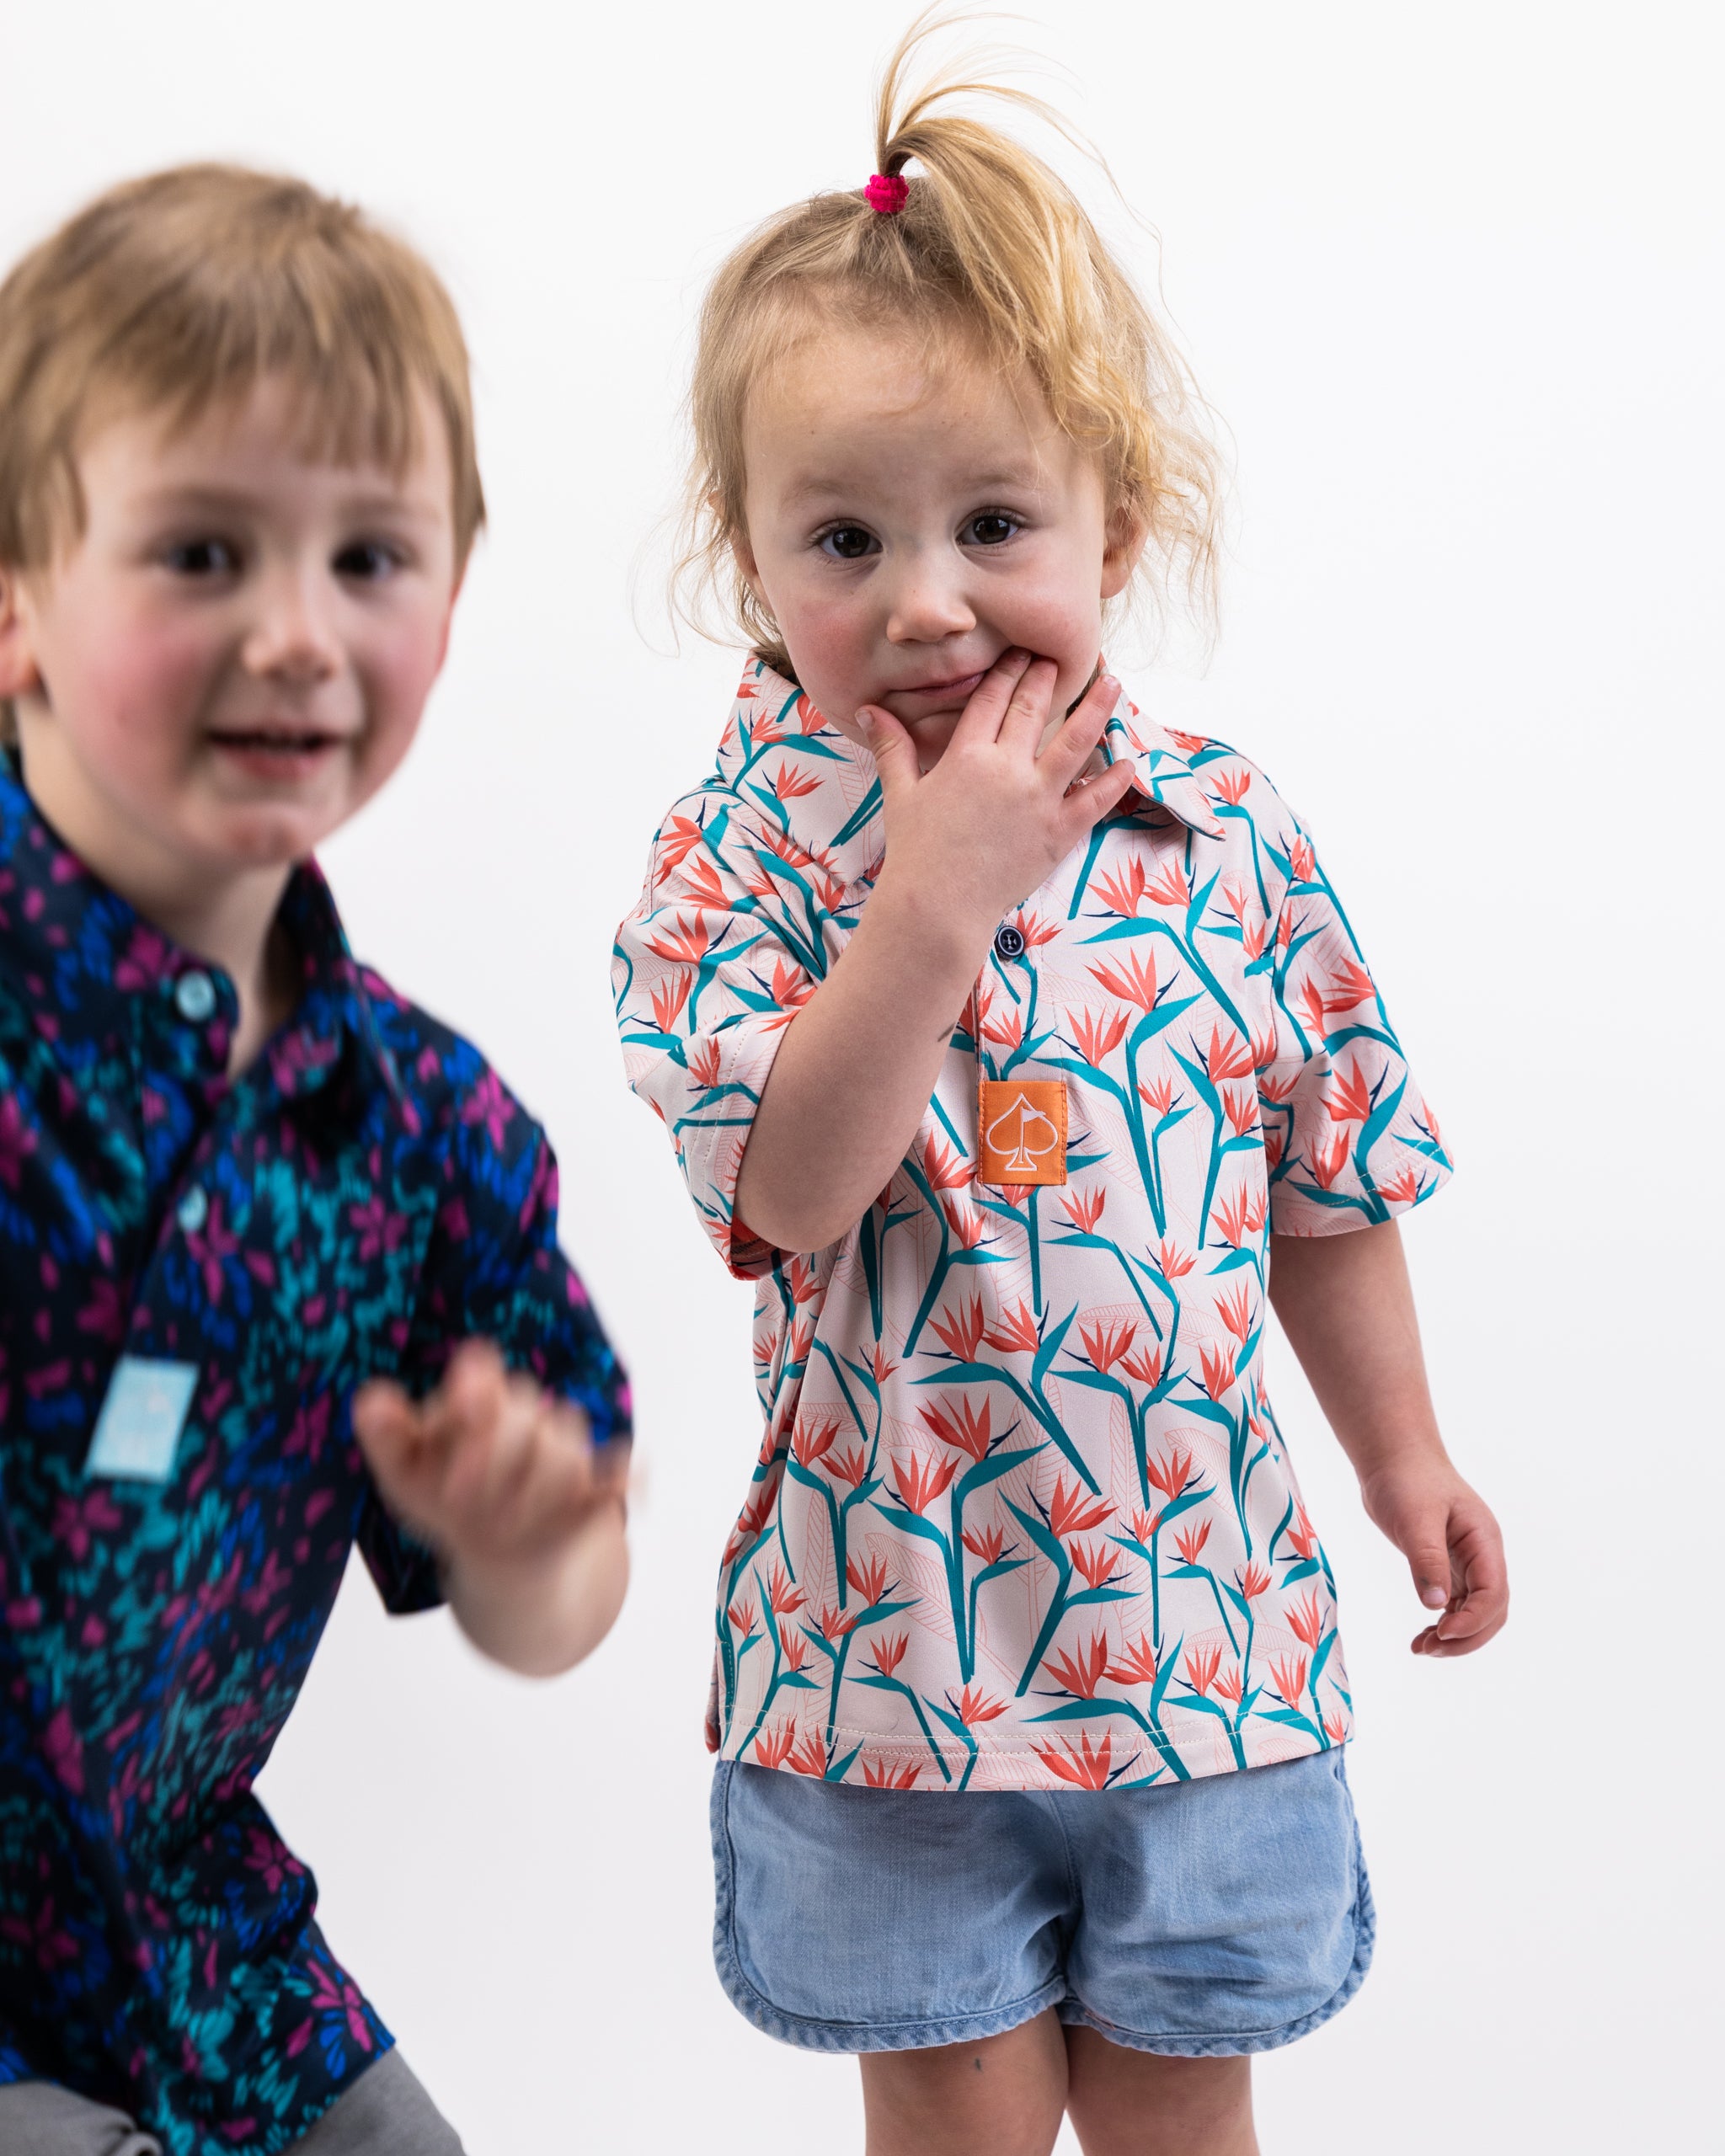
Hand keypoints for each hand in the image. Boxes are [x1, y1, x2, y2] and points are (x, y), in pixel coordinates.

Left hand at [353, 1339, 625, 1571]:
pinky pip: (615, 1471)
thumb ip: (387, 1435)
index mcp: (477, 1399)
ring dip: (532, 1492)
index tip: (459, 1407)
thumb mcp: (405, 1475)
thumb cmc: (446, 1499)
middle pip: (521, 1417)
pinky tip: (626, 1479)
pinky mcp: (596, 1483)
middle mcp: (526, 1414)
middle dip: (491, 1458)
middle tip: (458, 1499)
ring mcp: (564, 1448)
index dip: (473, 1391)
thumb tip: (368, 1398)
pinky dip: (621, 1473)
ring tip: (503, 1527)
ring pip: (563, 1451)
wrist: (499, 1552)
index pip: (481, 1375)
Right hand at [859, 650, 1137, 941]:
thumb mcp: (900, 794)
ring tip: (1113, 684)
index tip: (1021, 651)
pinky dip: (1113, 779)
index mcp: (967, 756)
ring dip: (1098, 709)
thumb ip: (893, 747)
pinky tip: (1127, 760)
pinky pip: (1095, 799)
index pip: (992, 698)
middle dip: (1048, 678)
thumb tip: (867, 710)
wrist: (938, 908)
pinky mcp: (1059, 832)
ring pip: (1077, 742)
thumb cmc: (916, 853)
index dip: (1008, 670)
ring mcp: (1038, 800)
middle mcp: (1007, 770)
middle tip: (1061, 657)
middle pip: (1034, 709)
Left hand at [1359, 1457, 1508, 1656]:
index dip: (1474, 1619)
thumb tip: (1437, 1605)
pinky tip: (1422, 1637)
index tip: (1443, 1632)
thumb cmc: (1406, 1480)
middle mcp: (1482, 1555)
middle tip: (1430, 1649)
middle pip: (1492, 1610)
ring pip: (1475, 1612)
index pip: (1494, 1592)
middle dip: (1466, 1636)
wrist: (1393, 1460)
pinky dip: (1443, 1624)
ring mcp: (1467, 1563)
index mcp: (1484, 1540)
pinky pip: (1456, 1605)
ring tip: (1421, 1649)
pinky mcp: (1448, 1567)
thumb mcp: (1415, 1518)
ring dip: (1454, 1637)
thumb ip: (1427, 1560)